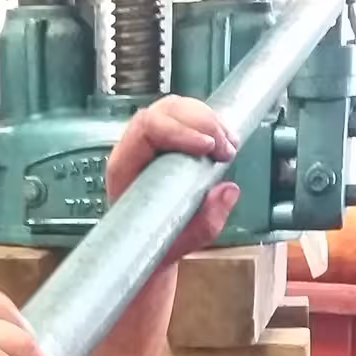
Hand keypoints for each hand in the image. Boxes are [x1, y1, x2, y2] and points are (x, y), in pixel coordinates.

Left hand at [106, 95, 240, 259]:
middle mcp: (135, 148)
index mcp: (125, 167)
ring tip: (230, 146)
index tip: (206, 147)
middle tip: (226, 149)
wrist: (145, 247)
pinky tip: (228, 141)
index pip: (147, 128)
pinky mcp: (169, 139)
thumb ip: (205, 221)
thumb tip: (228, 191)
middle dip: (202, 122)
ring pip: (178, 108)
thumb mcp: (181, 241)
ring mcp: (151, 140)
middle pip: (165, 111)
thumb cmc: (153, 242)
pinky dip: (212, 124)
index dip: (179, 131)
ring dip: (210, 121)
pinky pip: (188, 116)